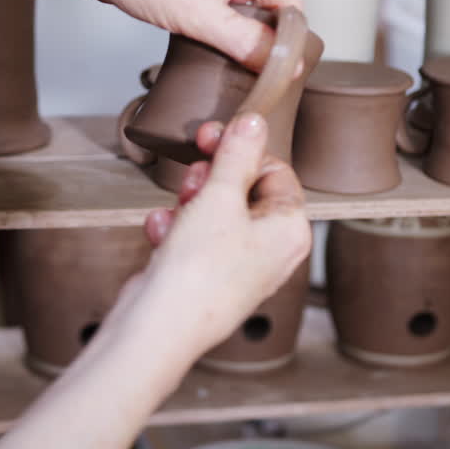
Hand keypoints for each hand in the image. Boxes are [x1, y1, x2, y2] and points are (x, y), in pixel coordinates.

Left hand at [67, 0, 302, 72]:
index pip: (292, 6)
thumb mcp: (198, 17)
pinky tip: (200, 36)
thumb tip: (283, 65)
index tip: (273, 74)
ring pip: (244, 2)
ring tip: (216, 54)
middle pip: (270, 5)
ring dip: (234, 31)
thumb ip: (246, 43)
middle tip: (241, 69)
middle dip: (257, 38)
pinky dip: (216, 18)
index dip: (285, 43)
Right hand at [135, 113, 311, 357]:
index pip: (276, 171)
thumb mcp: (219, 196)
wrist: (158, 326)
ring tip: (176, 212)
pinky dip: (174, 230)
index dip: (242, 151)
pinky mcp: (206, 277)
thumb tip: (255, 122)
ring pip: (214, 212)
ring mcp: (238, 267)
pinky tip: (160, 234)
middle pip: (244, 190)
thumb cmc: (199, 270)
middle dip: (210, 179)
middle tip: (192, 173)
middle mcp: (271, 251)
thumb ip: (237, 154)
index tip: (212, 136)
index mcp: (290, 231)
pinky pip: (193, 237)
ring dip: (188, 204)